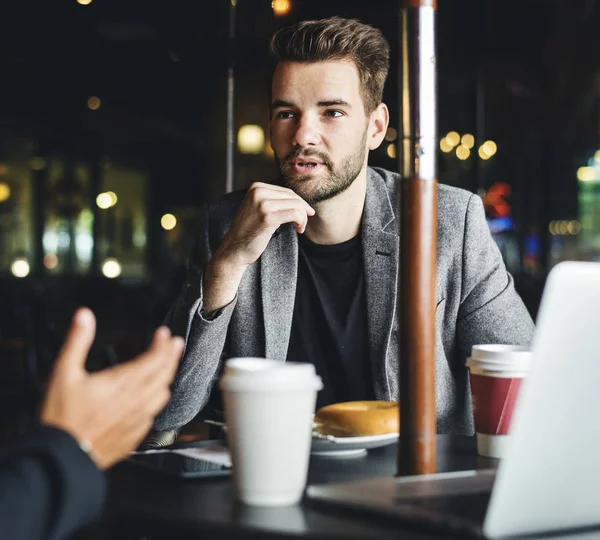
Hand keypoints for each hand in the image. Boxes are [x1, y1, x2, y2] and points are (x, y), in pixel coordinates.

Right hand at [40, 308, 183, 469]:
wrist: (61, 456)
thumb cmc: (62, 417)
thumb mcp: (64, 372)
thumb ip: (77, 341)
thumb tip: (84, 316)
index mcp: (124, 383)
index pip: (155, 358)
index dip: (162, 344)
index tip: (165, 333)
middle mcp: (137, 401)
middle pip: (164, 374)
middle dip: (171, 356)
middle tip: (175, 345)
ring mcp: (138, 420)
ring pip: (163, 395)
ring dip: (167, 378)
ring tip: (167, 368)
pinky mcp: (134, 436)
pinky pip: (154, 415)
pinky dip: (156, 402)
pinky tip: (152, 400)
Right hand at [203, 183, 314, 311]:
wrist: (234, 249)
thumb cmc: (249, 232)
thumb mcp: (258, 209)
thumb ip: (273, 200)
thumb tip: (298, 199)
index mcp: (256, 187)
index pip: (286, 191)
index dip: (299, 202)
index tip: (306, 213)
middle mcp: (258, 191)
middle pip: (292, 197)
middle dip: (303, 209)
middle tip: (304, 223)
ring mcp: (262, 203)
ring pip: (296, 205)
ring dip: (303, 217)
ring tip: (300, 228)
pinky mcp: (267, 217)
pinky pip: (294, 214)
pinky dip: (301, 221)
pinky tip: (299, 229)